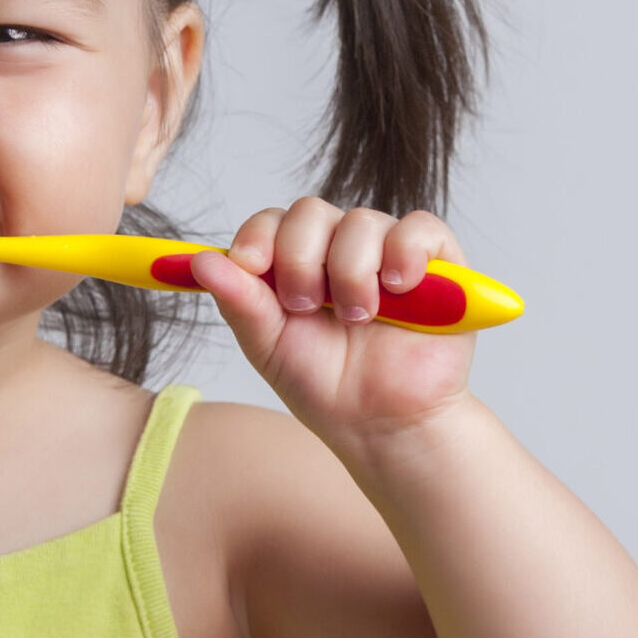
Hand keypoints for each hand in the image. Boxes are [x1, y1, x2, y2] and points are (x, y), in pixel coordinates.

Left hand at [187, 197, 477, 453]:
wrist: (381, 424)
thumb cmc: (325, 386)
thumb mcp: (268, 345)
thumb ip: (238, 301)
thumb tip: (199, 260)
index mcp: (295, 263)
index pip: (272, 222)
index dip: (258, 236)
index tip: (250, 266)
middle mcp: (339, 249)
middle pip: (310, 212)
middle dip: (300, 258)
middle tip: (305, 306)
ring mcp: (387, 252)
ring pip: (362, 221)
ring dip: (351, 272)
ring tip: (357, 318)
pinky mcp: (437, 263)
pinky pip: (419, 228)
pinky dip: (405, 252)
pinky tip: (396, 287)